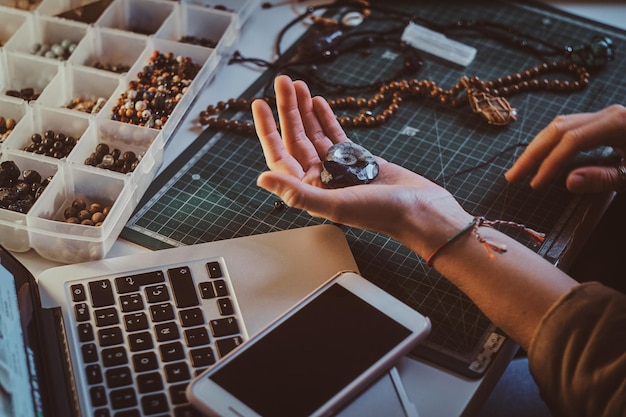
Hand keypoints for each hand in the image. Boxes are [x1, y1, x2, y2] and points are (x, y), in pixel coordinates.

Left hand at [252, 75, 471, 256]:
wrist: (418, 210)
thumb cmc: (381, 212)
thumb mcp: (335, 203)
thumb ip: (298, 192)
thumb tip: (261, 179)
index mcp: (310, 190)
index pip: (280, 156)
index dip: (267, 130)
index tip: (260, 104)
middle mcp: (321, 178)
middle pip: (296, 138)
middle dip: (288, 110)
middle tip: (283, 82)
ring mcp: (338, 166)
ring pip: (314, 133)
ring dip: (304, 110)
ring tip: (298, 85)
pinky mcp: (357, 158)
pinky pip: (335, 134)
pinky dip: (326, 118)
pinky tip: (317, 102)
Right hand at [505, 105, 625, 192]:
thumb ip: (603, 178)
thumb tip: (569, 182)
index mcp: (617, 123)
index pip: (572, 140)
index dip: (550, 162)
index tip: (535, 184)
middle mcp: (607, 114)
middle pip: (558, 129)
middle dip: (532, 153)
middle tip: (512, 176)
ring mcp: (603, 116)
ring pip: (559, 126)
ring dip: (537, 147)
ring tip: (520, 168)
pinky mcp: (602, 122)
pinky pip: (568, 128)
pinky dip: (550, 143)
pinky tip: (541, 157)